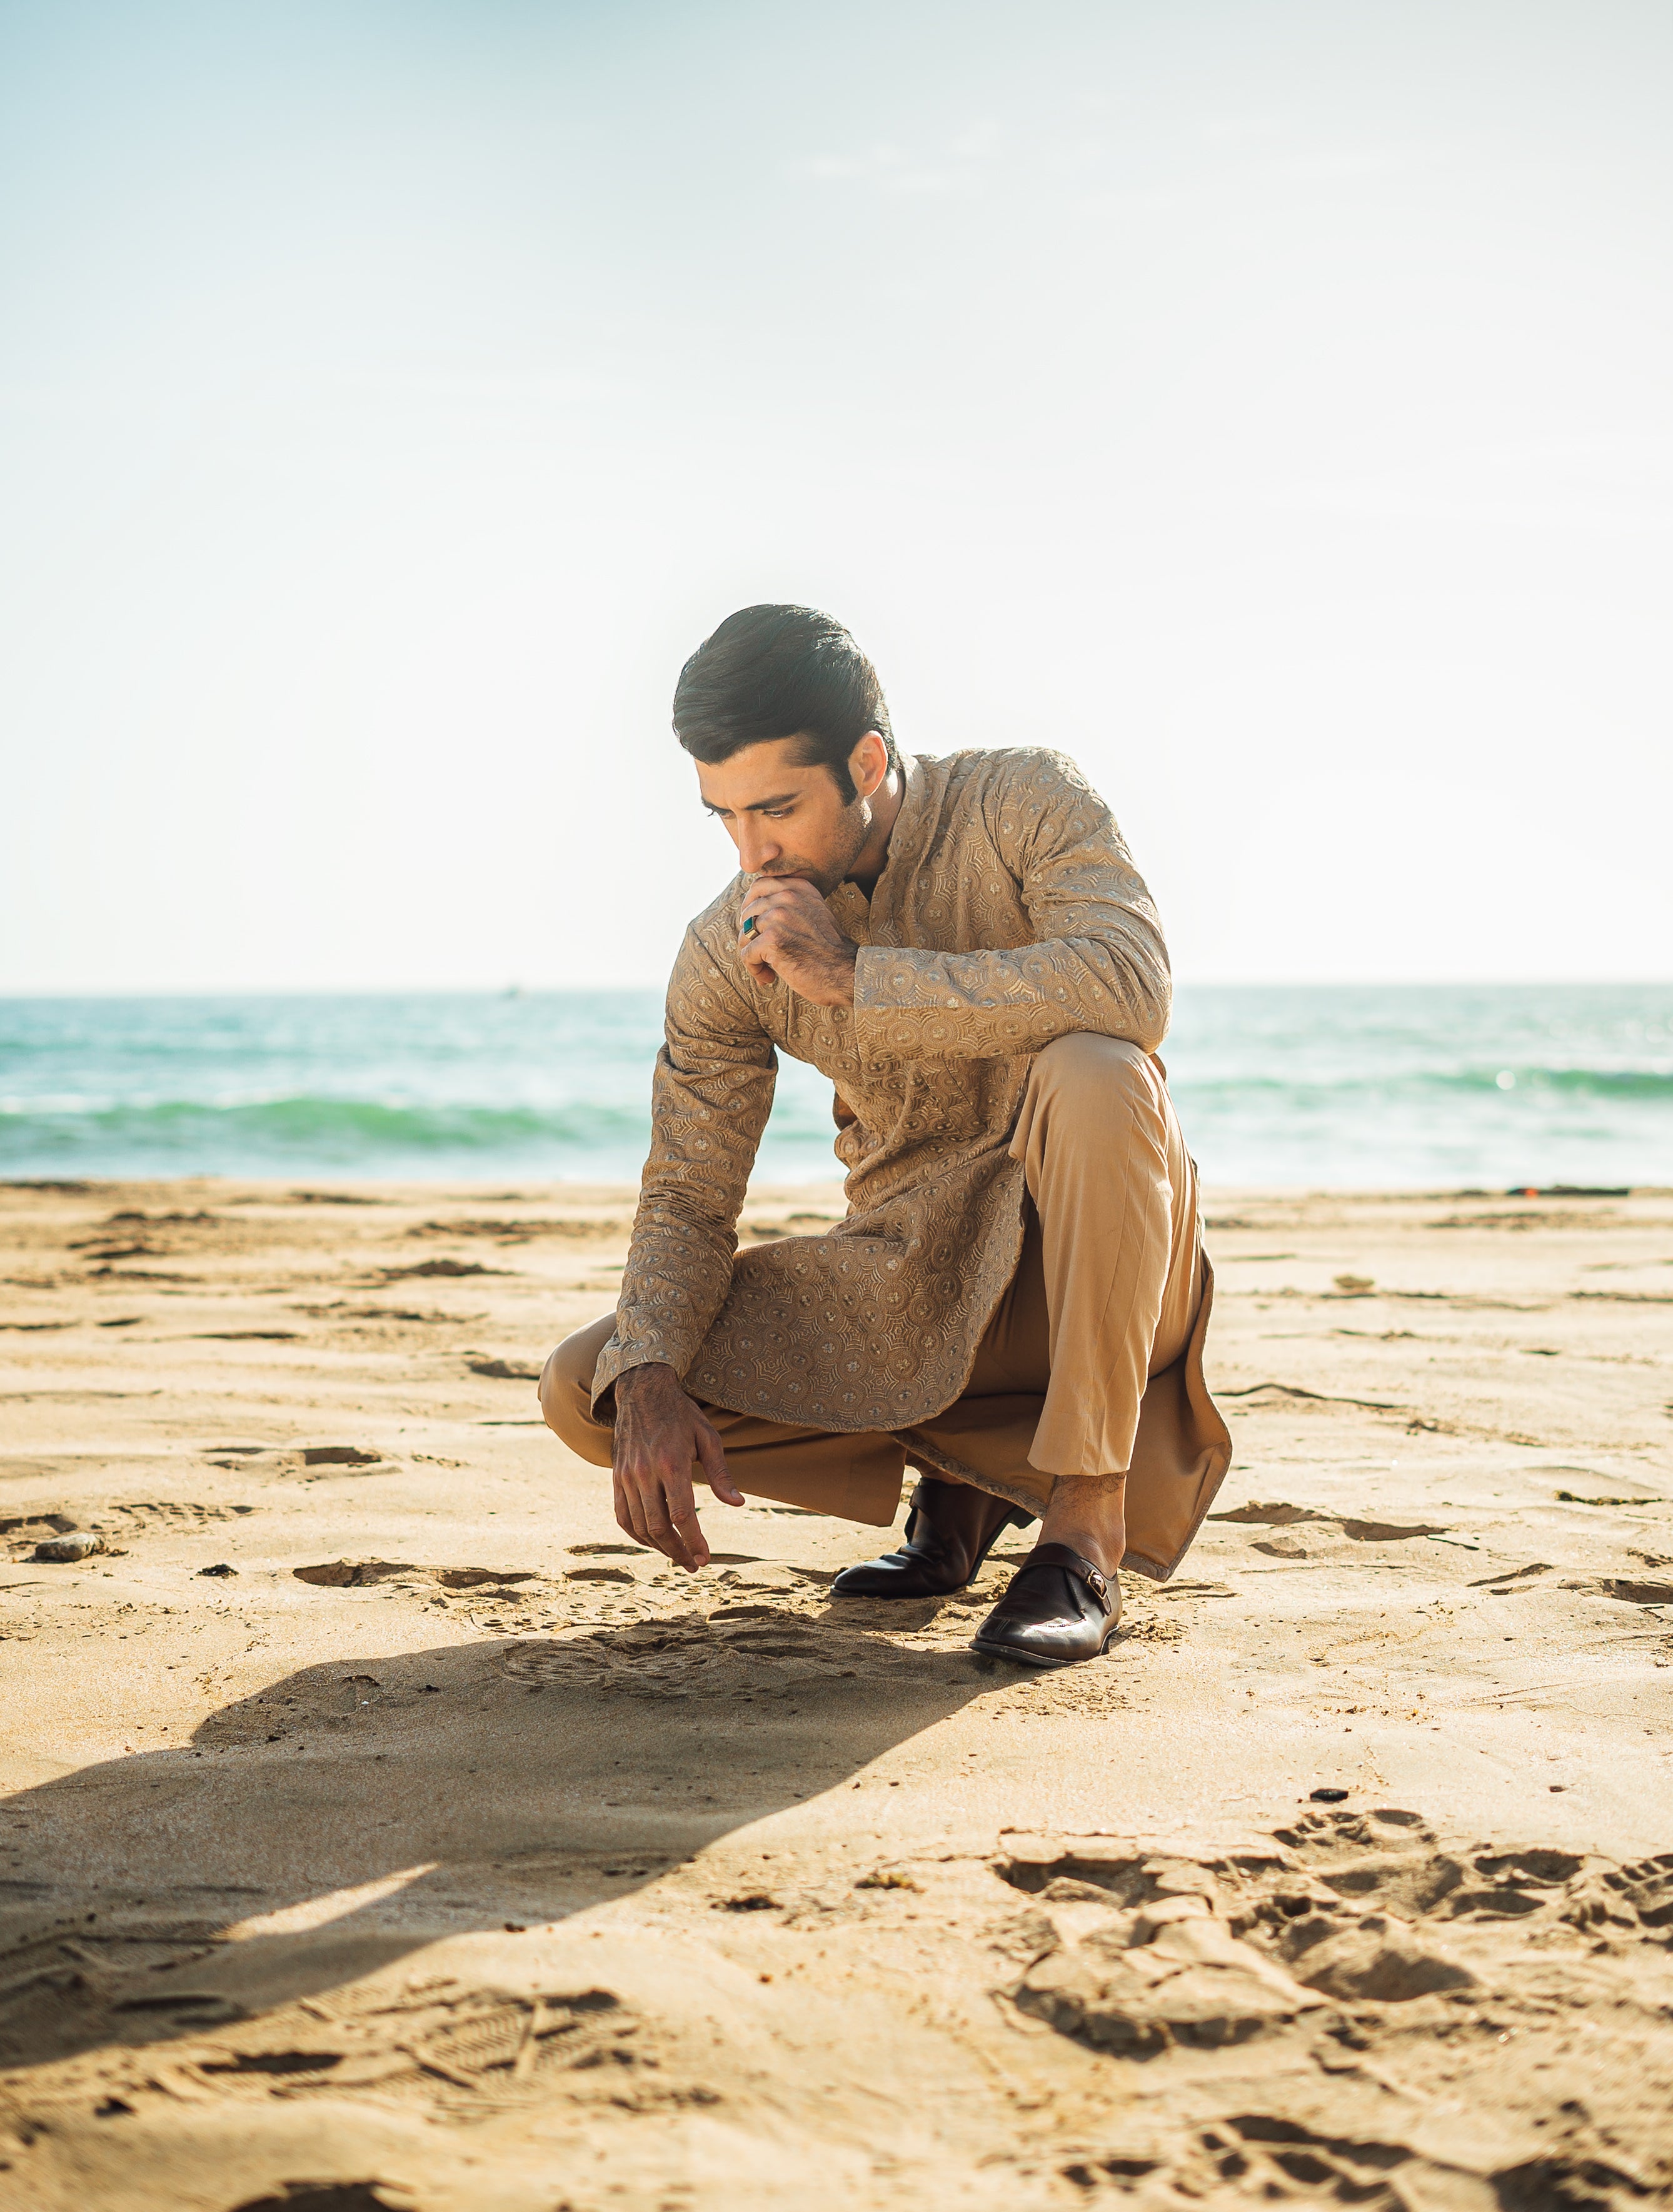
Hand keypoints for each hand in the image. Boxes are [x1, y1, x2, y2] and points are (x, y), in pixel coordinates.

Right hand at [610, 1361, 743, 1570]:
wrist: (642, 1390)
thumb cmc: (681, 1414)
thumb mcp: (708, 1437)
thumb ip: (721, 1474)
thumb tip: (737, 1504)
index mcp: (671, 1463)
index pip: (682, 1515)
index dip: (694, 1541)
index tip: (705, 1558)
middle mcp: (645, 1473)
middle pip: (659, 1527)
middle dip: (678, 1552)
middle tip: (694, 1564)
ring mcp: (627, 1476)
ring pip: (639, 1526)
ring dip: (659, 1548)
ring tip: (678, 1556)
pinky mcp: (616, 1477)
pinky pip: (622, 1516)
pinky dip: (636, 1535)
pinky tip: (653, 1541)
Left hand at [739, 875, 857, 1005]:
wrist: (846, 972)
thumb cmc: (829, 950)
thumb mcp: (814, 913)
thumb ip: (791, 904)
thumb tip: (755, 907)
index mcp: (799, 887)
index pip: (759, 886)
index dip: (751, 907)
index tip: (757, 927)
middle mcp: (788, 896)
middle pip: (748, 912)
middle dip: (750, 935)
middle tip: (763, 953)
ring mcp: (779, 916)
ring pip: (745, 934)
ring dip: (753, 955)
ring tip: (768, 968)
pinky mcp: (772, 939)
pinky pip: (746, 954)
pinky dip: (754, 969)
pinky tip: (769, 977)